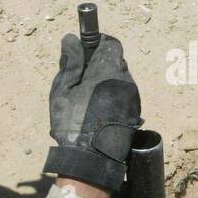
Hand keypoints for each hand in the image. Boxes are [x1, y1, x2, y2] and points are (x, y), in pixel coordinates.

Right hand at [42, 31, 141, 190]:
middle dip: (99, 64)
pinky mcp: (134, 112)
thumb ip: (70, 62)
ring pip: (120, 79)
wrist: (91, 159)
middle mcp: (126, 80)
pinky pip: (123, 95)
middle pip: (115, 61)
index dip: (97, 43)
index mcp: (108, 70)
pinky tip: (96, 111)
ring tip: (86, 99)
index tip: (84, 50)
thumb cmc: (73, 123)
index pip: (111, 43)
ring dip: (105, 82)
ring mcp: (133, 97)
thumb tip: (71, 39)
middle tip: (79, 78)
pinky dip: (112, 96)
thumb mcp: (63, 89)